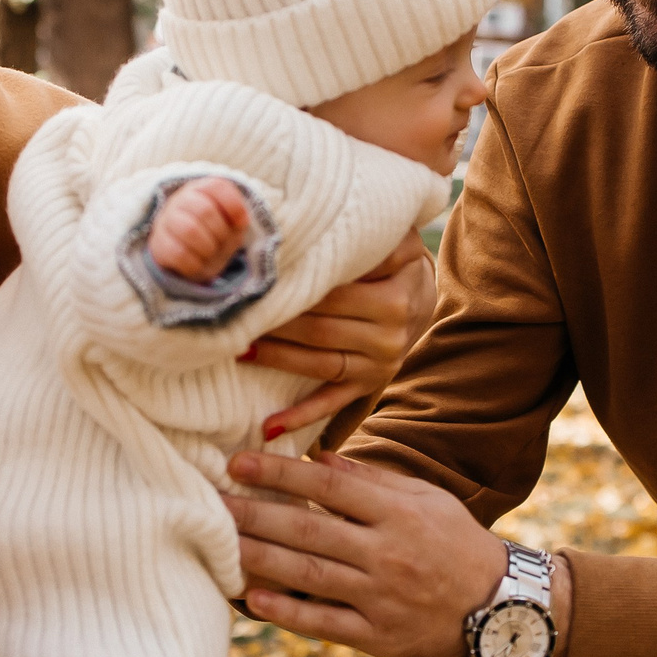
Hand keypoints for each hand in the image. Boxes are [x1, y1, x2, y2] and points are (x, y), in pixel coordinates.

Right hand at [148, 176, 250, 282]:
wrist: (187, 252)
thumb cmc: (213, 232)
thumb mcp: (230, 222)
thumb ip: (239, 217)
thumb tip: (241, 220)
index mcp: (201, 188)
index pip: (217, 186)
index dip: (234, 205)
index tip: (242, 223)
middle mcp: (180, 200)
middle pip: (204, 210)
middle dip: (221, 231)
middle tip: (223, 241)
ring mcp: (165, 221)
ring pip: (190, 230)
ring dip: (209, 247)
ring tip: (211, 252)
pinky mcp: (158, 244)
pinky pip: (179, 254)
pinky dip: (196, 263)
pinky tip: (199, 263)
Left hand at [222, 449, 507, 656]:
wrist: (501, 609)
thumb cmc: (458, 544)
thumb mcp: (427, 500)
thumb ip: (374, 481)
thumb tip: (321, 457)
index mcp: (396, 513)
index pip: (327, 485)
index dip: (280, 472)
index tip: (239, 461)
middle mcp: (385, 552)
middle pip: (307, 528)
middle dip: (253, 513)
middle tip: (210, 500)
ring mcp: (379, 596)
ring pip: (307, 573)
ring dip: (257, 557)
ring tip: (218, 542)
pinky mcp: (377, 635)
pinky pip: (323, 622)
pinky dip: (287, 611)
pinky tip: (252, 598)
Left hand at [249, 232, 436, 439]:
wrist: (422, 296)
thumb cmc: (395, 261)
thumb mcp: (397, 241)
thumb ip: (370, 235)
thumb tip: (320, 230)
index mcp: (394, 298)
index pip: (333, 294)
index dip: (293, 289)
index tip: (256, 285)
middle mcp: (389, 336)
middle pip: (320, 329)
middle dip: (276, 323)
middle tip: (233, 315)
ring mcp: (379, 365)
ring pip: (319, 363)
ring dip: (277, 359)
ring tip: (238, 349)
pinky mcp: (369, 385)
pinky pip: (333, 403)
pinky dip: (302, 416)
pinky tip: (269, 425)